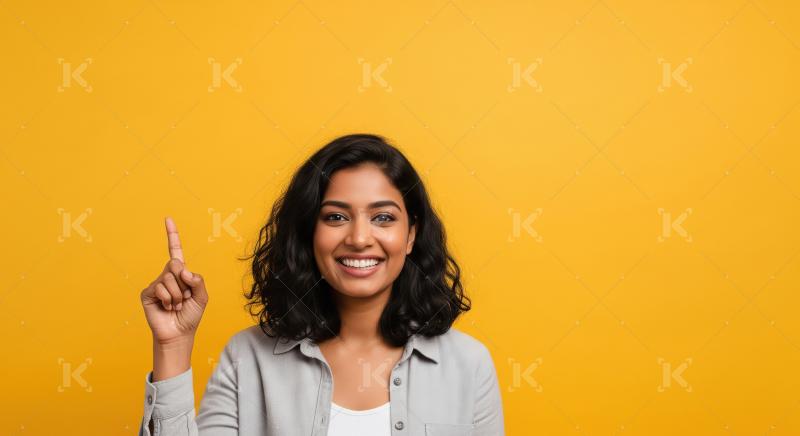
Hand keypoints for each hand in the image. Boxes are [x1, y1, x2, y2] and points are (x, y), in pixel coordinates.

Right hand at [140, 217, 208, 344]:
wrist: (178, 333)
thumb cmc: (190, 316)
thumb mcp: (202, 297)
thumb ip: (198, 281)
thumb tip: (183, 270)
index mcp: (181, 274)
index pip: (175, 251)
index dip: (172, 235)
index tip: (168, 219)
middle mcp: (167, 276)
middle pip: (176, 265)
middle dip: (184, 282)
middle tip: (185, 298)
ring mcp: (156, 284)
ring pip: (169, 278)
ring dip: (178, 294)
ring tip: (176, 305)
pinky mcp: (147, 293)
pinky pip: (160, 287)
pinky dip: (168, 298)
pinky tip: (167, 307)